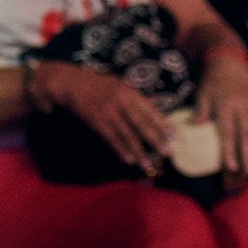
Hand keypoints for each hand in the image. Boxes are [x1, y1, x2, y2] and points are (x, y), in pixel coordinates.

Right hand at [44, 60, 170, 174]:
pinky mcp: (97, 122)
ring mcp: (108, 113)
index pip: (151, 111)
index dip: (163, 124)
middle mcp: (121, 102)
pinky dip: (120, 150)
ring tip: (148, 164)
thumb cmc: (99, 85)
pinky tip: (129, 160)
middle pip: (142, 124)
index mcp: (130, 93)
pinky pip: (111, 139)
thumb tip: (157, 103)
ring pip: (127, 135)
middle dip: (156, 139)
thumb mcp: (121, 85)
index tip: (175, 136)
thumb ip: (139, 97)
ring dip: (139, 151)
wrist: (71, 83)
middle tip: (168, 152)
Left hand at [196, 55, 247, 175]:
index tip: (231, 167)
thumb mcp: (202, 94)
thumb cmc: (213, 80)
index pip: (228, 133)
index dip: (230, 151)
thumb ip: (201, 111)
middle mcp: (242, 107)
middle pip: (247, 136)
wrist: (230, 62)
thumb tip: (196, 127)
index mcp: (226, 106)